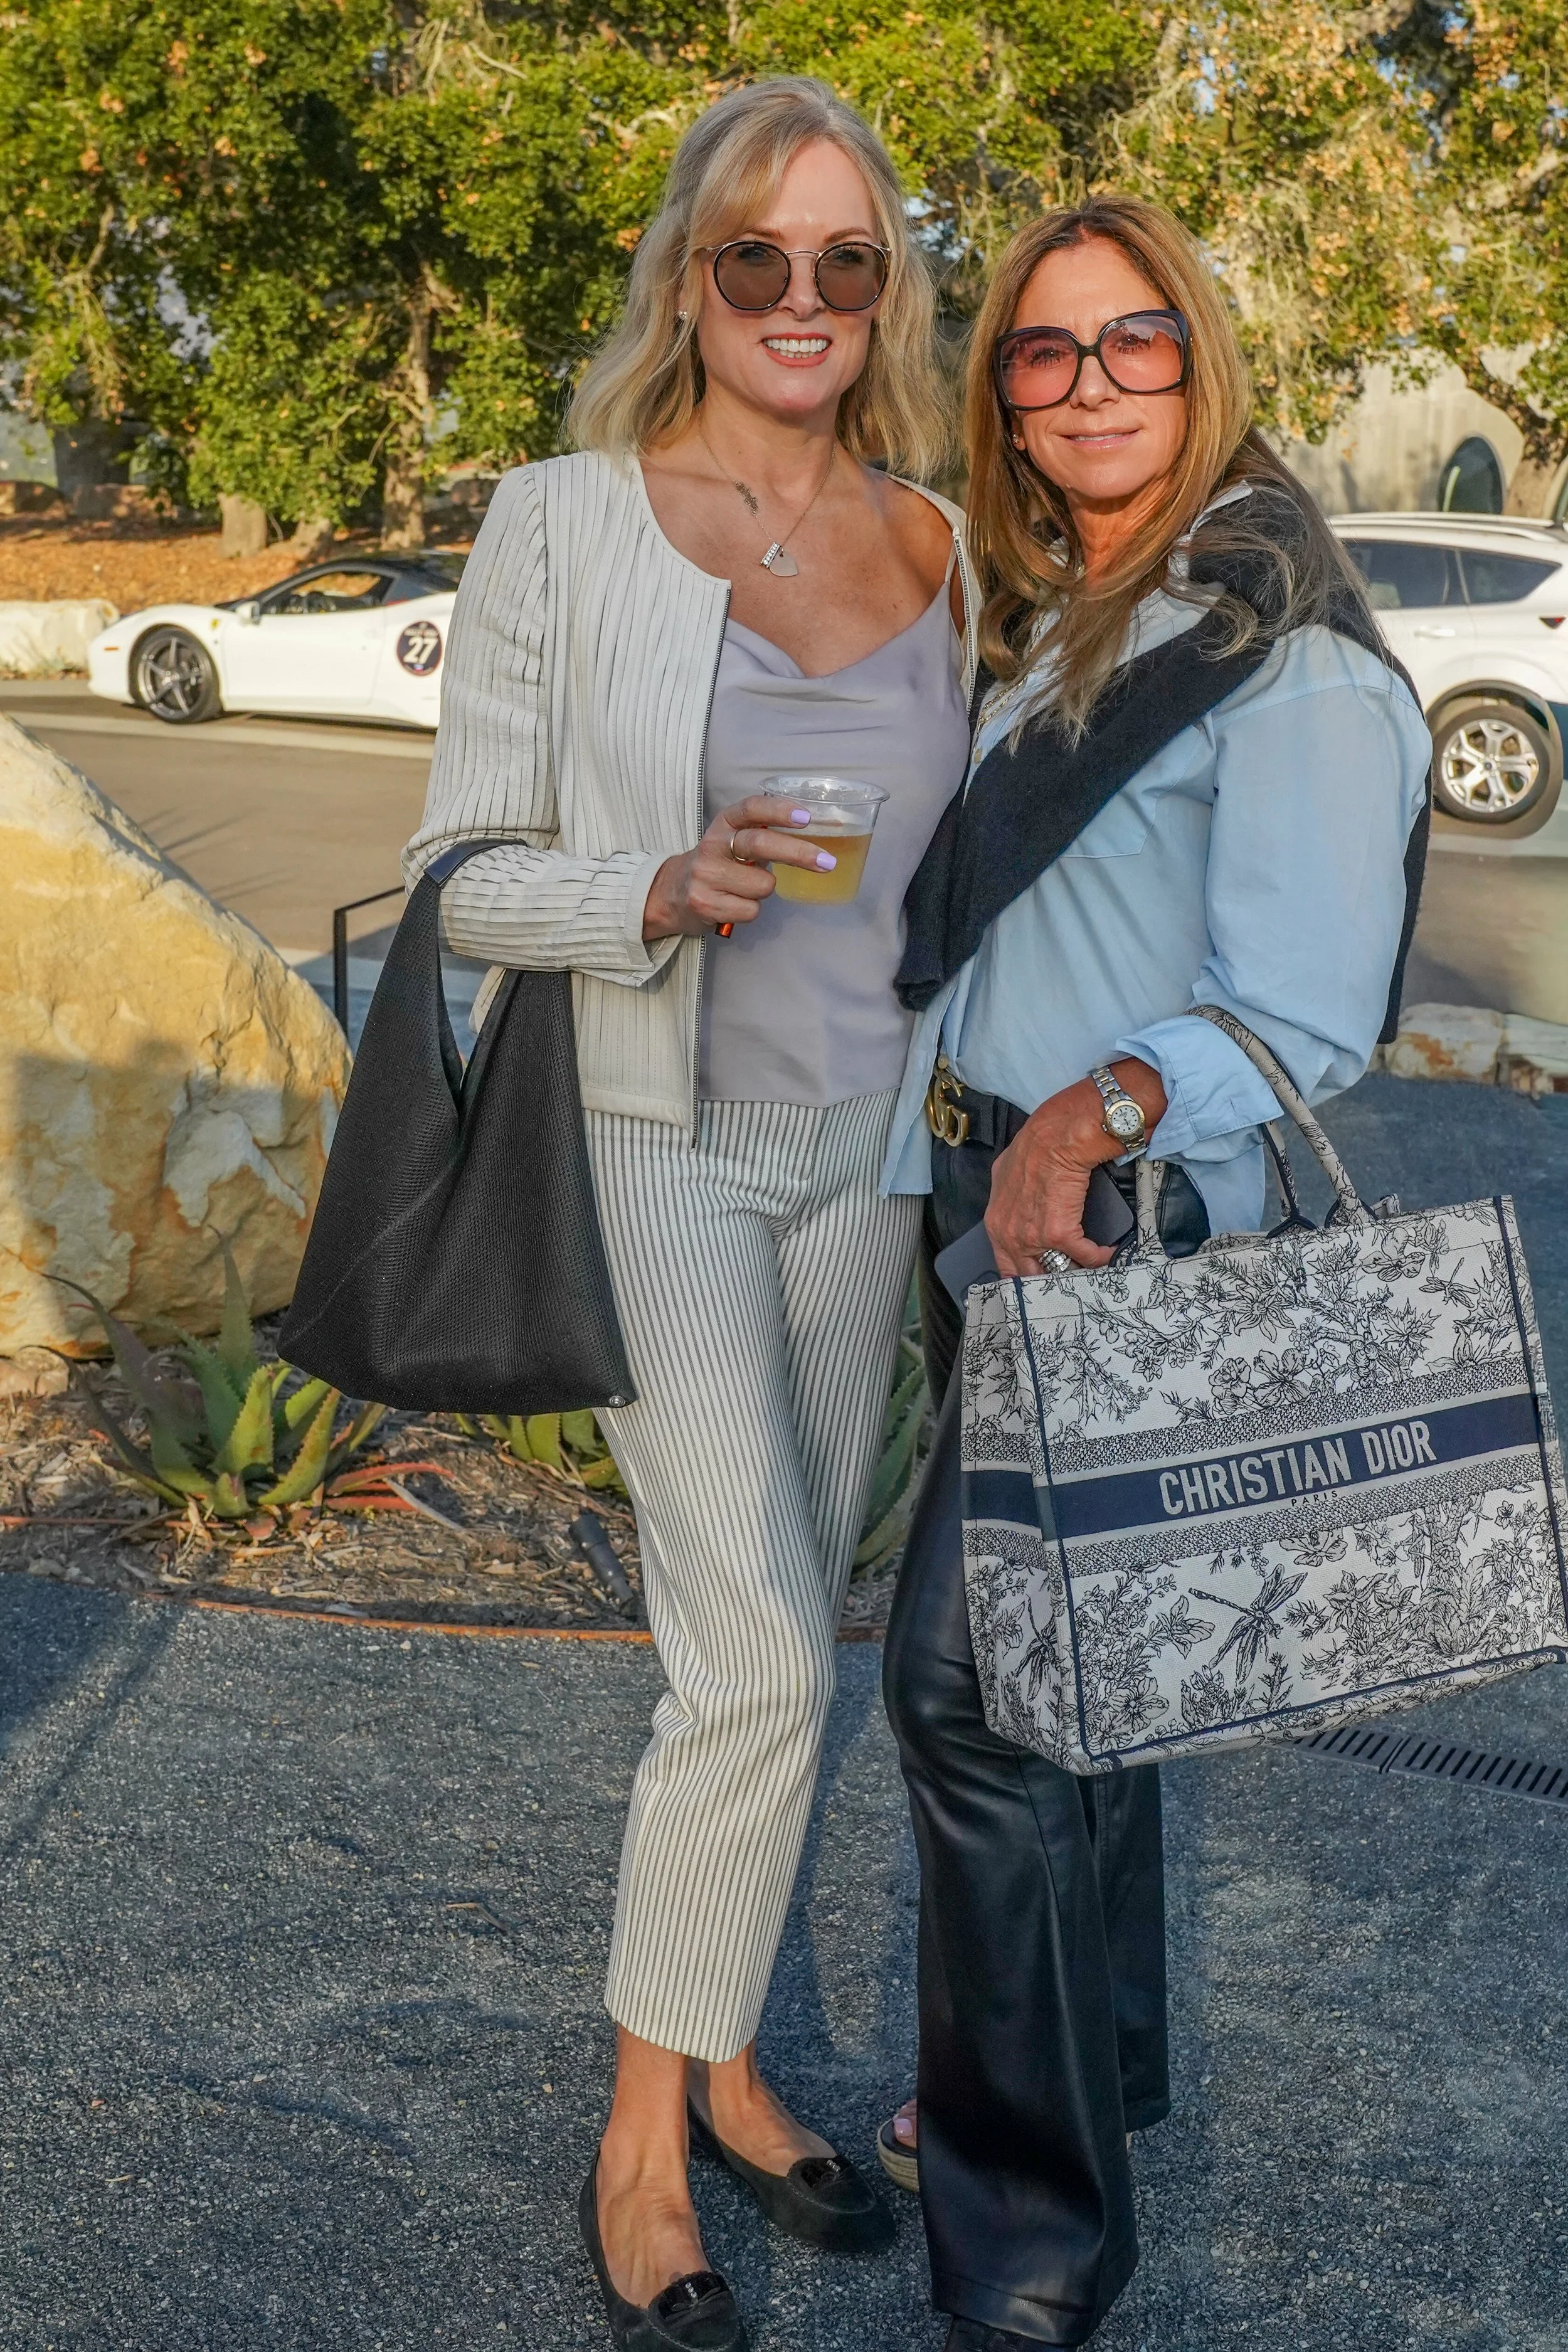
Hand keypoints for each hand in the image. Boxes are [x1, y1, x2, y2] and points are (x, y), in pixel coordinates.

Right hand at [642, 795, 837, 939]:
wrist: (671, 894)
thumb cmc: (718, 865)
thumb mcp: (733, 840)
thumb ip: (763, 836)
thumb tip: (814, 840)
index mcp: (723, 823)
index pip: (751, 809)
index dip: (778, 811)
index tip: (805, 817)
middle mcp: (712, 845)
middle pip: (760, 845)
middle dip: (798, 853)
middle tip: (827, 862)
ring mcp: (706, 876)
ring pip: (762, 885)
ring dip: (764, 890)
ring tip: (745, 889)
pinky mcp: (705, 904)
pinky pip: (752, 910)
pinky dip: (750, 911)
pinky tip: (734, 905)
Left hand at [985, 1058, 1167, 1275]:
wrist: (1057, 1136)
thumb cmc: (1036, 1146)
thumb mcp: (1008, 1175)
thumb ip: (1011, 1198)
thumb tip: (1022, 1204)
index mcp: (996, 1223)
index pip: (1006, 1265)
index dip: (1025, 1275)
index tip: (1041, 1278)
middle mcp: (1009, 1235)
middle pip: (1029, 1276)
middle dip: (1050, 1281)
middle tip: (1069, 1280)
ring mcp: (1033, 1237)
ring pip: (1057, 1270)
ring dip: (1077, 1270)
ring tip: (1090, 1268)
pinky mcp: (1059, 1233)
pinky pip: (1084, 1256)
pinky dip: (1099, 1256)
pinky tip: (1107, 1251)